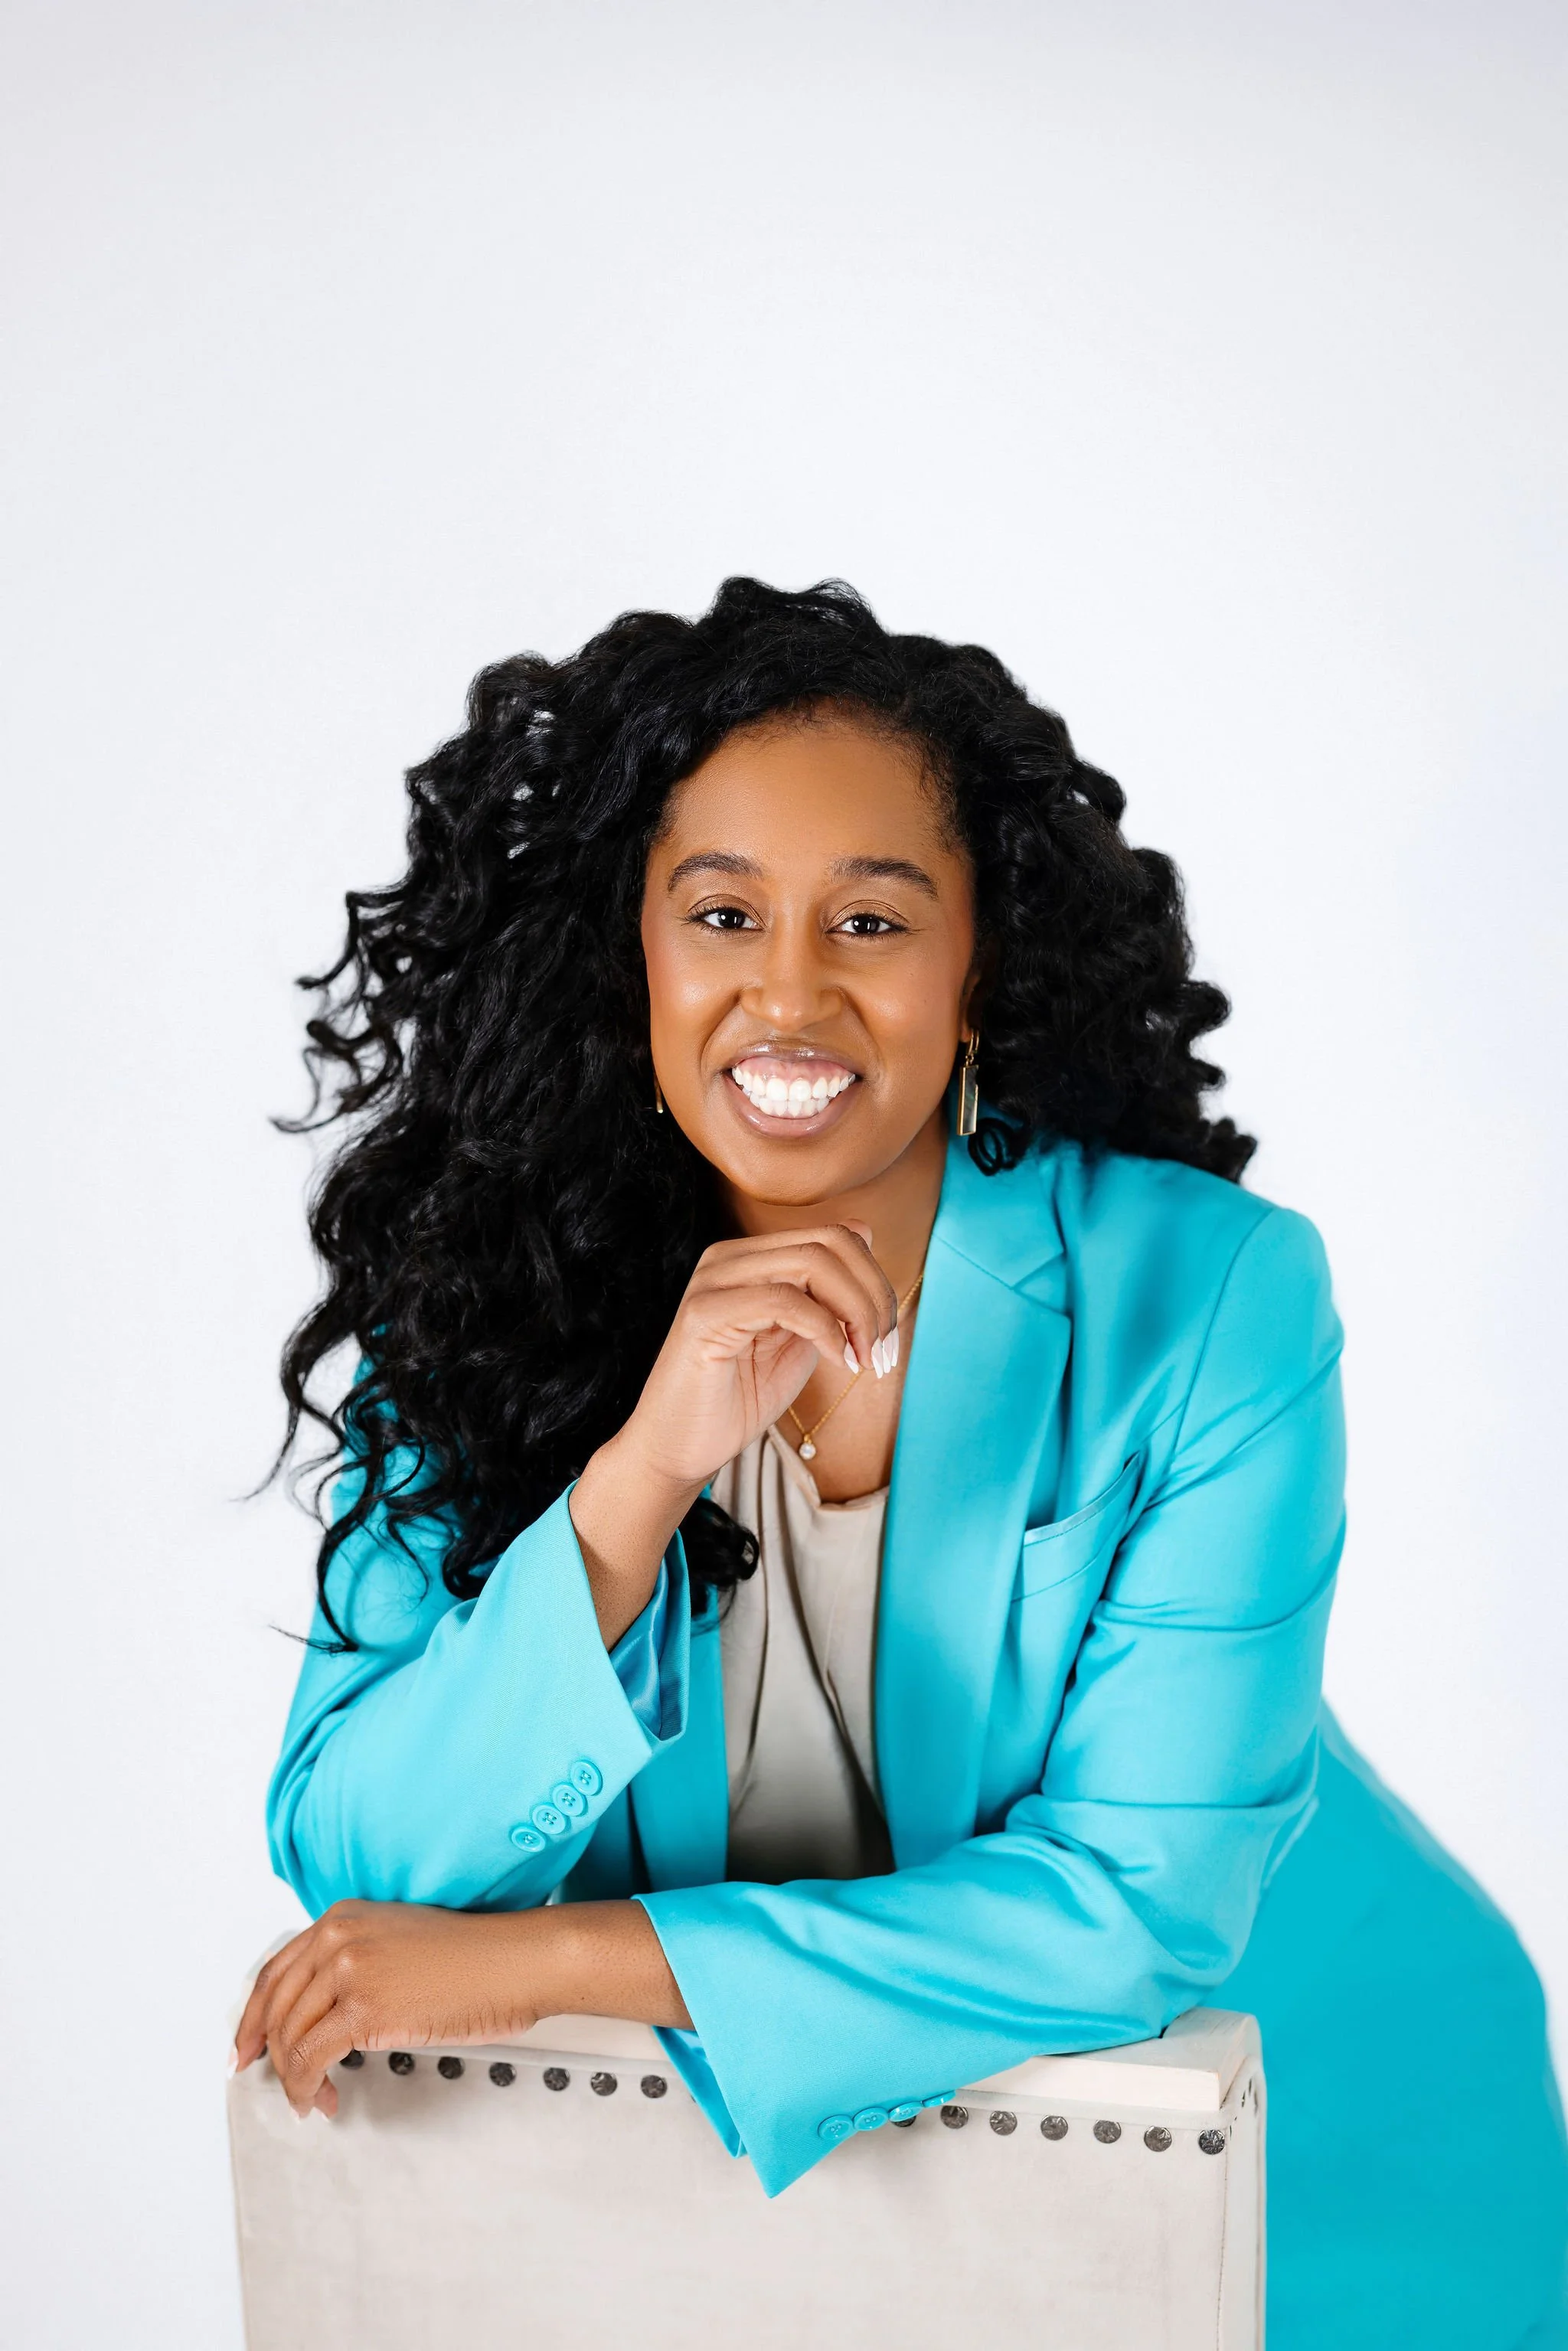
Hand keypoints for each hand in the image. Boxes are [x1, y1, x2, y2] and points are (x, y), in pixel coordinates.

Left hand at [231, 1899, 690, 2119]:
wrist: (516, 1959)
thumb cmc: (476, 1956)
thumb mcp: (402, 1940)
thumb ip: (359, 1961)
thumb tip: (326, 2009)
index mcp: (344, 1917)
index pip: (276, 1968)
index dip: (252, 2013)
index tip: (245, 2043)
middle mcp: (339, 1937)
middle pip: (273, 2004)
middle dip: (261, 2051)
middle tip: (262, 2080)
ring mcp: (350, 1970)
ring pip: (288, 2037)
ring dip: (291, 2078)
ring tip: (310, 2098)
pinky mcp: (365, 2008)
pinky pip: (310, 2059)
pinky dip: (305, 2088)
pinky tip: (321, 2099)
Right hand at [568, 1222, 897, 1637]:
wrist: (679, 1450)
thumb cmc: (738, 1399)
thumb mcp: (800, 1341)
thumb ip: (828, 1297)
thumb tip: (866, 1236)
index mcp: (751, 1259)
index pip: (835, 1236)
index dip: (875, 1283)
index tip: (886, 1341)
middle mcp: (729, 1258)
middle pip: (830, 1242)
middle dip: (874, 1298)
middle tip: (882, 1353)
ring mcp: (713, 1280)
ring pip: (812, 1261)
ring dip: (856, 1313)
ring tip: (863, 1360)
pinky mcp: (704, 1313)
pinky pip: (783, 1300)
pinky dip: (825, 1329)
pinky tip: (837, 1362)